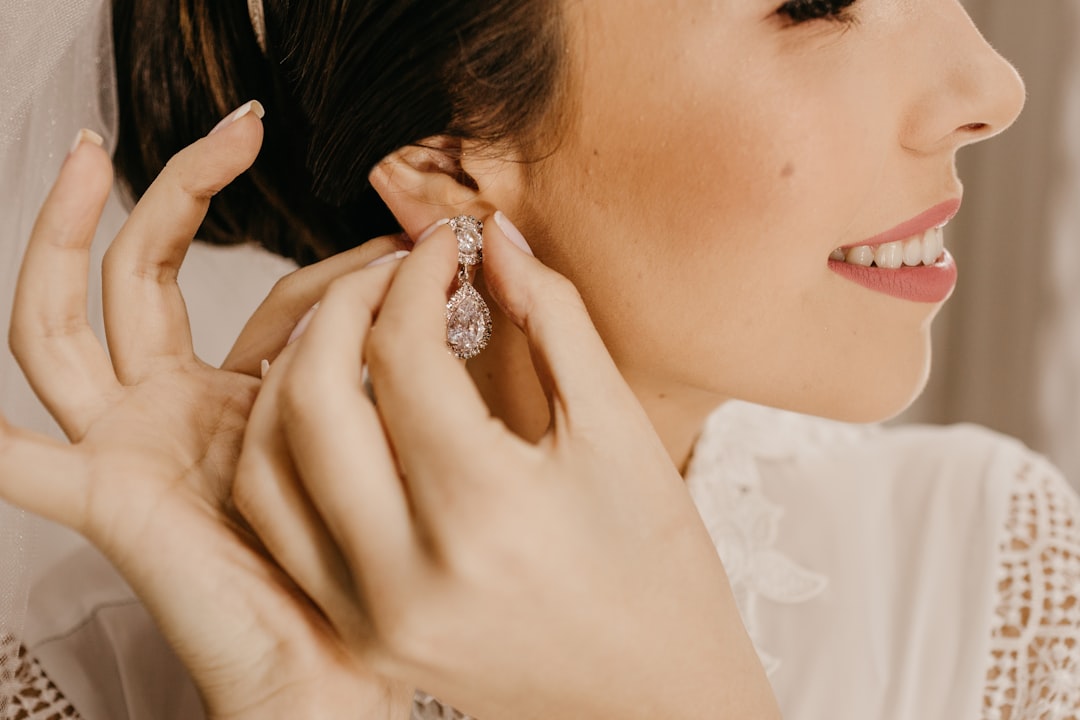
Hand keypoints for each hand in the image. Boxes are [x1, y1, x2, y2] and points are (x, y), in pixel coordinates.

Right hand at [0, 110, 412, 718]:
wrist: (331, 670)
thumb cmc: (362, 564)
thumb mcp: (369, 430)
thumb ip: (372, 356)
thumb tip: (418, 268)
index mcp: (238, 398)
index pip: (277, 299)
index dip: (342, 267)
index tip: (416, 243)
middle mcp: (171, 411)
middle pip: (146, 276)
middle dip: (178, 192)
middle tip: (237, 127)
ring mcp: (128, 447)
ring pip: (67, 322)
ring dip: (64, 235)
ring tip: (88, 154)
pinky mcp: (104, 500)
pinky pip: (19, 463)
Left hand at [234, 214, 780, 718]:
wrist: (653, 700)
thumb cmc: (660, 574)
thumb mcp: (620, 432)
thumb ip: (554, 321)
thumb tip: (497, 243)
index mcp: (484, 512)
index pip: (404, 356)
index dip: (417, 278)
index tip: (445, 248)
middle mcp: (405, 573)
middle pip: (313, 401)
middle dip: (343, 308)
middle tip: (390, 273)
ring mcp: (370, 614)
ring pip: (268, 464)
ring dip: (293, 376)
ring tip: (349, 331)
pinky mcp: (359, 633)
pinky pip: (280, 527)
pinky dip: (283, 452)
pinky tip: (326, 412)